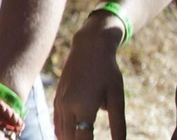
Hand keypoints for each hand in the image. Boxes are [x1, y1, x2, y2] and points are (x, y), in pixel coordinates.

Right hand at [54, 17, 126, 139]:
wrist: (89, 47)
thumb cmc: (108, 72)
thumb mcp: (117, 98)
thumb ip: (119, 126)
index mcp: (84, 108)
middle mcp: (68, 106)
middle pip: (70, 139)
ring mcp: (60, 102)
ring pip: (61, 133)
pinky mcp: (57, 98)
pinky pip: (57, 123)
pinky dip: (63, 134)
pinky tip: (70, 139)